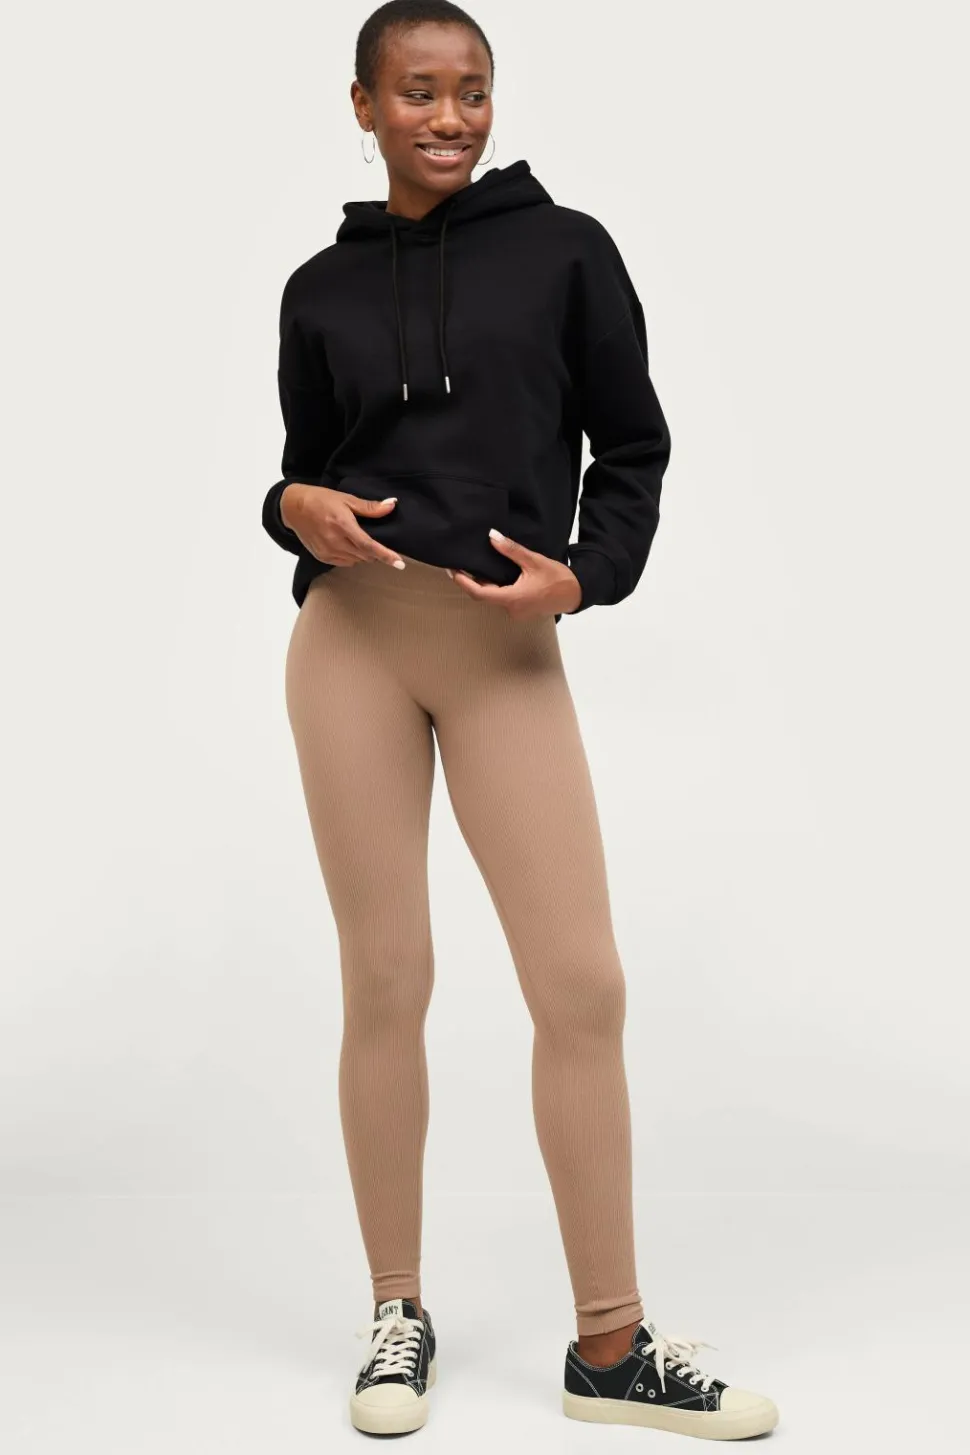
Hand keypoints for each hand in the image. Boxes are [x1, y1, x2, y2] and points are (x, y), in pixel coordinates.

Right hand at [280, 484, 404, 568]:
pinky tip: (346, 544)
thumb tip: (391, 504)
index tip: (400, 564)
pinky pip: (345, 562)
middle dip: (374, 551)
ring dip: (362, 554)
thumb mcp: (346, 499)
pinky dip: (351, 557)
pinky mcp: (322, 557)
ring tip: (356, 539)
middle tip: (374, 540)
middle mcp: (335, 541)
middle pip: (365, 556)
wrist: (293, 508)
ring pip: (356, 561)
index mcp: (343, 525)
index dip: (386, 556)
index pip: (369, 546)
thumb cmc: (321, 500)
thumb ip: (369, 507)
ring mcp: (327, 551)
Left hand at [448, 529, 581, 619]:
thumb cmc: (558, 579)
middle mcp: (511, 609)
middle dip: (472, 581)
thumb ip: (510, 550)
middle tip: (461, 565)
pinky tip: (493, 575)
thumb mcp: (533, 561)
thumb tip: (492, 536)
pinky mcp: (521, 610)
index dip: (463, 582)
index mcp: (512, 598)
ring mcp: (516, 612)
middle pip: (484, 595)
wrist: (576, 593)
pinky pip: (503, 599)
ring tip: (475, 566)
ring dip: (485, 584)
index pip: (479, 592)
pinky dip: (496, 588)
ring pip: (494, 597)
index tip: (453, 571)